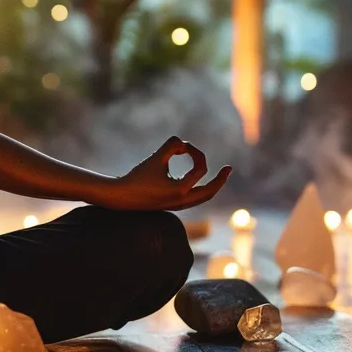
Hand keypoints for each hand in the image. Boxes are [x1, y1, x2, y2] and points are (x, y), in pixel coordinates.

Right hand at [103, 136, 232, 211]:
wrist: (122, 198)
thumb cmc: (137, 177)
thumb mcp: (155, 158)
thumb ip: (172, 146)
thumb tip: (184, 145)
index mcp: (181, 190)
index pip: (200, 169)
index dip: (195, 152)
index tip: (183, 146)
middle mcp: (182, 201)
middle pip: (210, 192)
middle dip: (220, 180)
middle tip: (229, 168)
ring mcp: (178, 206)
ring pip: (203, 198)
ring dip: (212, 186)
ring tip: (219, 177)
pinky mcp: (172, 206)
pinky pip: (194, 200)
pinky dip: (200, 191)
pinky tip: (197, 182)